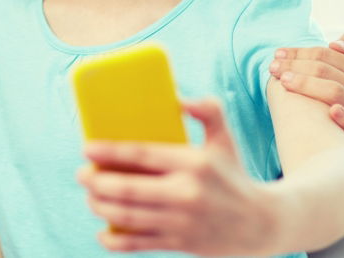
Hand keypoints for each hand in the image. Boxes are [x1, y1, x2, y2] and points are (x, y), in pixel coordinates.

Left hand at [76, 98, 279, 255]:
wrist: (261, 224)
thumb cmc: (235, 174)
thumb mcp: (225, 138)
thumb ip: (207, 110)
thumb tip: (177, 99)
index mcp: (194, 163)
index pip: (142, 154)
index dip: (109, 152)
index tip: (87, 149)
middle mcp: (186, 193)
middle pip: (128, 188)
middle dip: (97, 182)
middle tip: (82, 175)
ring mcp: (182, 221)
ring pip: (129, 216)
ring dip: (101, 207)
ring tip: (90, 197)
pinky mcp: (180, 243)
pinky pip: (140, 244)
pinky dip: (116, 241)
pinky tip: (103, 233)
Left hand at [269, 32, 343, 166]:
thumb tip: (334, 44)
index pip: (325, 55)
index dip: (299, 52)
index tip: (278, 54)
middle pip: (325, 71)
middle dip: (295, 66)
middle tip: (273, 68)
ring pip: (335, 92)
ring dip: (307, 85)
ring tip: (284, 82)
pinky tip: (331, 112)